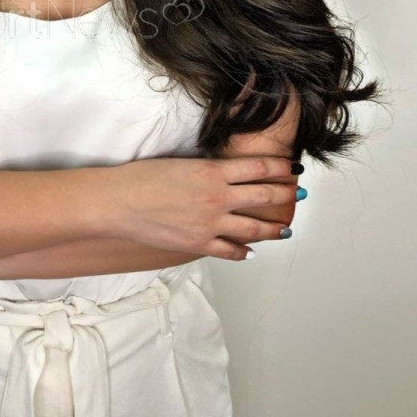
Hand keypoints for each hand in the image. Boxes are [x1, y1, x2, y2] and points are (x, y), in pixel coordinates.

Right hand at [109, 155, 298, 261]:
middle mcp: (218, 197)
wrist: (118, 202)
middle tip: (297, 194)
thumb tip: (227, 176)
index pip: (259, 167)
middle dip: (285, 194)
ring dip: (273, 228)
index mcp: (213, 171)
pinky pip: (229, 250)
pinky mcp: (199, 242)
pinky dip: (243, 252)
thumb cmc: (142, 177)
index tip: (293, 168)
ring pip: (254, 227)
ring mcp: (210, 222)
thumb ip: (208, 170)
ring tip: (285, 229)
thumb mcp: (182, 163)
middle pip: (264, 195)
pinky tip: (250, 253)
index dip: (281, 168)